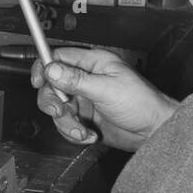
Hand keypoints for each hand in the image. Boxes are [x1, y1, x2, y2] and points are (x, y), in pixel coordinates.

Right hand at [31, 47, 177, 151]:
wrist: (153, 131)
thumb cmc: (142, 104)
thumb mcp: (106, 89)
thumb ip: (76, 80)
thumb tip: (52, 69)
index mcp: (94, 63)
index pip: (59, 57)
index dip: (45, 68)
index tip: (39, 82)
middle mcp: (87, 79)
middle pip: (53, 86)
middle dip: (54, 103)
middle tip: (62, 112)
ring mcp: (85, 99)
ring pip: (58, 108)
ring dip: (67, 124)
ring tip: (82, 130)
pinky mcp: (86, 117)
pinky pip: (66, 124)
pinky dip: (74, 133)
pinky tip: (89, 134)